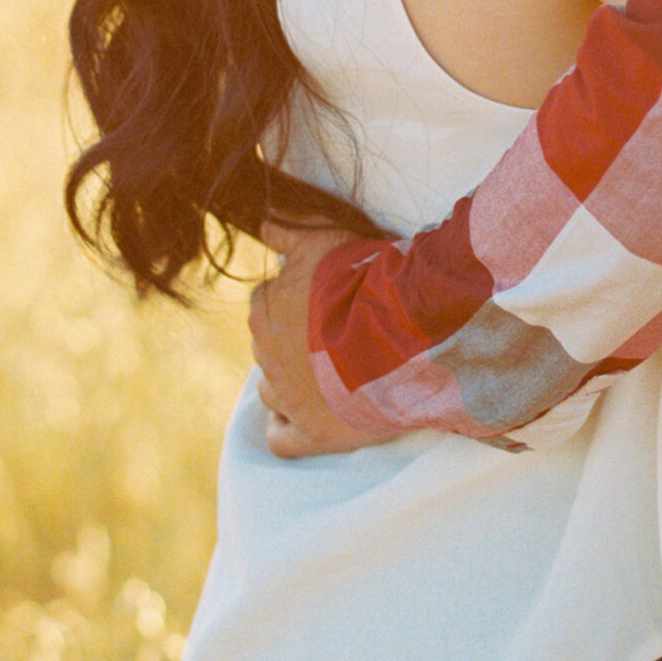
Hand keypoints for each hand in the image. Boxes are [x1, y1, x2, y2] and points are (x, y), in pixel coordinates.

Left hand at [247, 222, 378, 459]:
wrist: (400, 333)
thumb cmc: (362, 282)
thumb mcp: (324, 239)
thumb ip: (287, 229)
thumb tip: (261, 222)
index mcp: (266, 311)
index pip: (266, 302)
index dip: (294, 299)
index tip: (321, 299)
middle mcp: (268, 357)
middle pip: (268, 346)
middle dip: (292, 340)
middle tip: (330, 332)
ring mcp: (289, 399)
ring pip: (271, 391)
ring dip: (289, 382)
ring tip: (322, 373)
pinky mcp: (313, 433)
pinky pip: (282, 438)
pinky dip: (287, 428)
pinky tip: (304, 415)